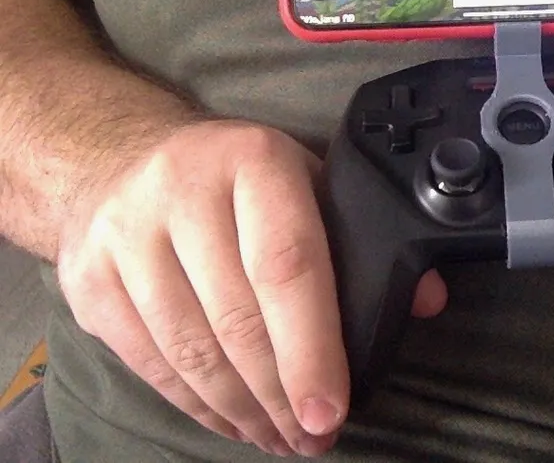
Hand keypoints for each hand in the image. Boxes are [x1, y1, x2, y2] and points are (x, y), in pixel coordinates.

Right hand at [56, 120, 447, 457]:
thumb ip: (363, 238)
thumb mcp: (307, 181)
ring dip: (243, 410)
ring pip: (191, 350)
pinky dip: (196, 404)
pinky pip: (149, 362)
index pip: (287, 266)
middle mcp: (182, 192)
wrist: (118, 157)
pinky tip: (233, 420)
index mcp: (254, 162)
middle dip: (282, 395)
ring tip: (280, 437)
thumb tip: (426, 300)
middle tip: (314, 437)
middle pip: (238, 320)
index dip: (312, 348)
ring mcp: (125, 236)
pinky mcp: (88, 280)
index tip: (332, 410)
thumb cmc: (234, 179)